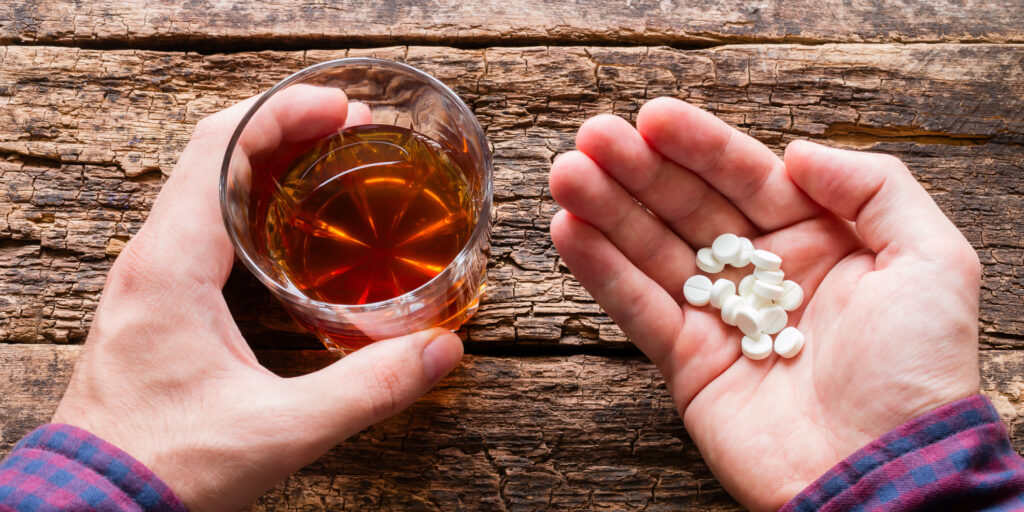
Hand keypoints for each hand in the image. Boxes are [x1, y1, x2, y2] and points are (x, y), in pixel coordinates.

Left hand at [52, 86, 463, 511]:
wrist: (96, 504)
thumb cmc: (166, 466)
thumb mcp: (279, 430)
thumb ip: (367, 389)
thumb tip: (440, 351)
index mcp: (171, 266)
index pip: (220, 150)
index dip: (283, 114)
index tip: (341, 109)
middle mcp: (151, 258)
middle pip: (213, 153)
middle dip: (284, 126)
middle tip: (349, 127)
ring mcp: (149, 277)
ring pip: (203, 184)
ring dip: (265, 158)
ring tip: (327, 157)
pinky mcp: (156, 300)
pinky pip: (199, 220)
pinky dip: (248, 196)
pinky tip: (289, 221)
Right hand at [549, 97, 979, 509]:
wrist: (886, 472)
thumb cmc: (918, 371)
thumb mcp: (932, 260)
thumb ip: (874, 188)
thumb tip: (797, 152)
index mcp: (818, 241)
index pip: (747, 178)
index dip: (699, 146)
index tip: (653, 116)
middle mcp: (763, 274)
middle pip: (689, 208)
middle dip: (638, 170)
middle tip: (591, 137)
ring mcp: (721, 318)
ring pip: (653, 251)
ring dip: (607, 210)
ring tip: (566, 172)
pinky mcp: (688, 363)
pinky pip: (638, 308)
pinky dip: (601, 271)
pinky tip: (569, 230)